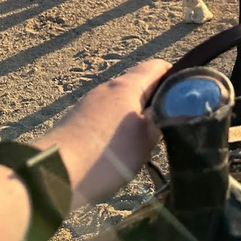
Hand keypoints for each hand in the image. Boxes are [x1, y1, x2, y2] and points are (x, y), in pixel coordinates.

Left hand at [37, 59, 169, 207]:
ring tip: (144, 141)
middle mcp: (107, 88)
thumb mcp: (145, 141)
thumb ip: (161, 122)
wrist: (55, 173)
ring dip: (134, 115)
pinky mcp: (76, 120)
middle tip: (168, 122)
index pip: (156, 67)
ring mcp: (89, 103)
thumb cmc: (106, 154)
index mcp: (127, 86)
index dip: (174, 75)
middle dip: (155, 100)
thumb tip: (169, 111)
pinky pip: (104, 116)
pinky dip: (116, 127)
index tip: (186, 93)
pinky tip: (118, 150)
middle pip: (138, 85)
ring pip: (120, 102)